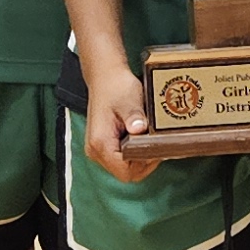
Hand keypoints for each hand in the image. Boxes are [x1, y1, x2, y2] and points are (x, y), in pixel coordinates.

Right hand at [81, 57, 157, 182]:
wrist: (105, 77)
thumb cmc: (116, 87)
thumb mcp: (129, 99)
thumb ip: (134, 116)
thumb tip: (139, 128)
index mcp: (100, 143)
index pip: (125, 172)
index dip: (143, 164)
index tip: (154, 149)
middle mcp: (95, 150)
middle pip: (125, 173)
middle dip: (143, 163)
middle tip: (155, 145)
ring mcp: (97, 150)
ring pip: (124, 168)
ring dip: (139, 159)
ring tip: (148, 140)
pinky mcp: (103, 146)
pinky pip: (121, 160)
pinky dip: (133, 154)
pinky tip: (141, 139)